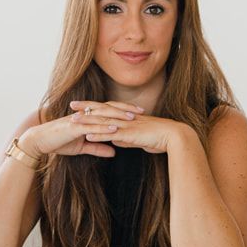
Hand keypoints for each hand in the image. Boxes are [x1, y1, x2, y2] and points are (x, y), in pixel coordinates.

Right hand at [18, 100, 145, 158]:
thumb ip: (98, 148)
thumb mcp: (82, 147)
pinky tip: (115, 128)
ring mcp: (80, 119)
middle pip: (109, 108)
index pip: (108, 110)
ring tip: (132, 118)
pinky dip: (104, 127)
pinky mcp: (74, 127)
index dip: (123, 110)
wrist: (40, 142)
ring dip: (118, 116)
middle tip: (142, 111)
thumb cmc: (58, 142)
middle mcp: (85, 114)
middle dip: (126, 109)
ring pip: (102, 115)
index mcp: (87, 117)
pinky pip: (92, 126)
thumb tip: (114, 153)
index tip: (138, 113)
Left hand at [68, 100, 191, 154]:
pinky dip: (98, 135)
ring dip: (87, 121)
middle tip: (71, 104)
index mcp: (128, 118)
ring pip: (103, 122)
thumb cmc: (159, 138)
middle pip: (102, 111)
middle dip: (86, 108)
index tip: (82, 105)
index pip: (108, 109)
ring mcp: (127, 125)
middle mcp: (125, 118)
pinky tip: (87, 137)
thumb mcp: (138, 140)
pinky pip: (111, 134)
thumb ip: (126, 139)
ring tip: (73, 120)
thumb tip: (115, 142)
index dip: (94, 107)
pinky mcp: (130, 134)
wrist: (174, 137)